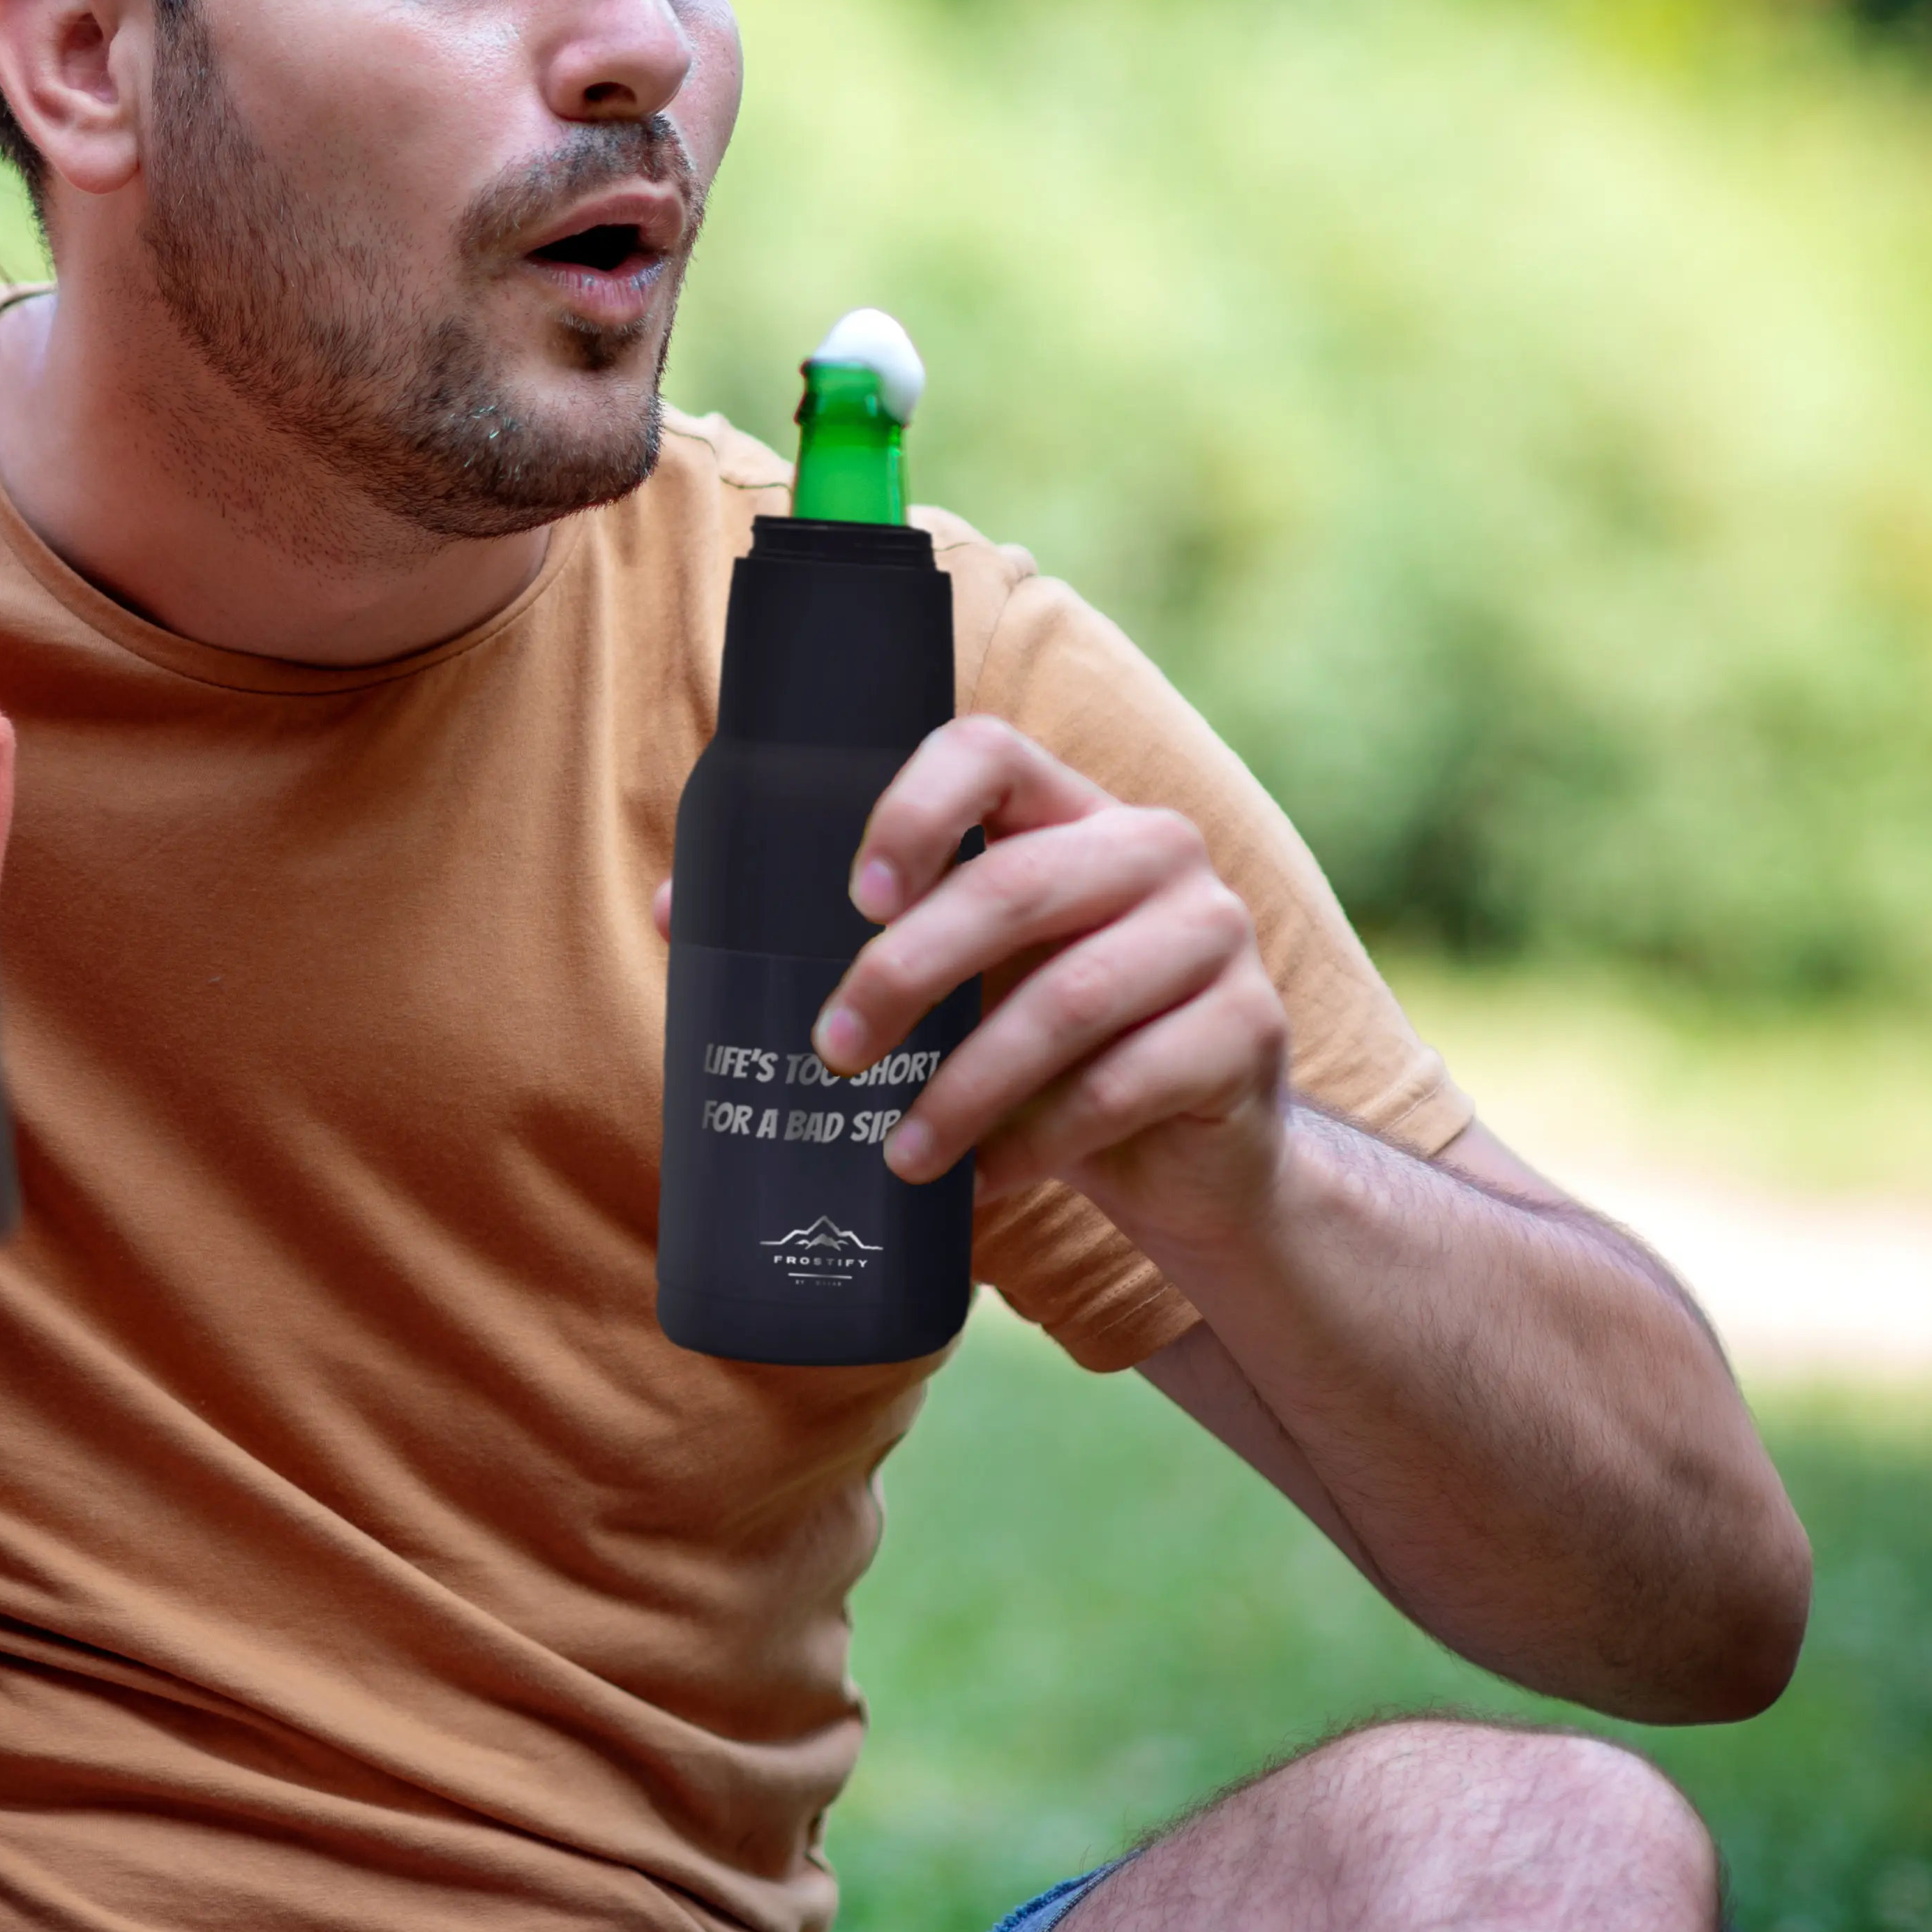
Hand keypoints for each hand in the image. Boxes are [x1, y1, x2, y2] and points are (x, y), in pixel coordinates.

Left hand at [806, 716, 1293, 1248]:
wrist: (1185, 1152)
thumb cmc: (1036, 1046)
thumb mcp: (954, 981)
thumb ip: (848, 936)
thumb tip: (684, 912)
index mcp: (1066, 810)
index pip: (988, 751)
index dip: (914, 809)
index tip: (852, 897)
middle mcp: (1151, 848)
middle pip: (1016, 887)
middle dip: (905, 975)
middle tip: (830, 1053)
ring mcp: (1214, 934)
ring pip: (1068, 1001)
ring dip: (963, 1088)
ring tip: (899, 1154)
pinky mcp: (1247, 1033)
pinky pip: (1126, 1084)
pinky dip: (1037, 1142)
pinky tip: (982, 1180)